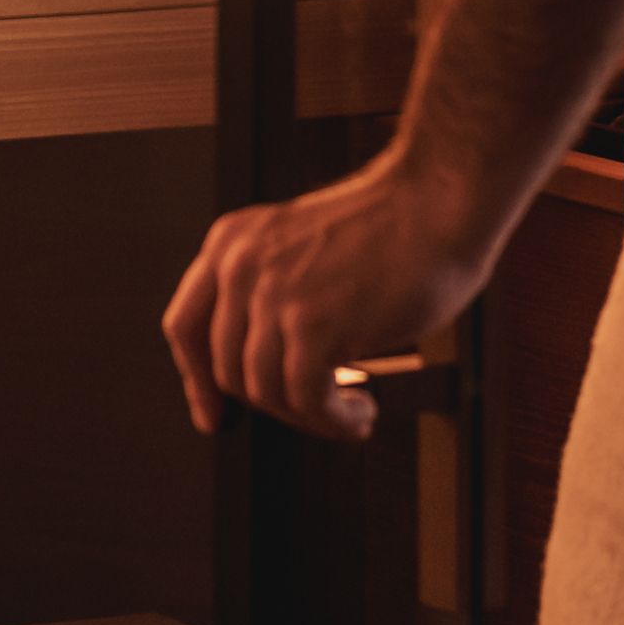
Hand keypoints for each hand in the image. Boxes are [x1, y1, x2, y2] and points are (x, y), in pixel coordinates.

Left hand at [162, 152, 489, 441]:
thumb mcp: (298, 246)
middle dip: (272, 402)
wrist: (438, 204)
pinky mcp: (314, 326)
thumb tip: (259, 365)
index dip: (195, 380)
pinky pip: (305, 401)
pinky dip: (332, 421)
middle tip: (314, 407)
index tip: (210, 412)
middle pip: (227, 369)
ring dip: (308, 417)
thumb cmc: (391, 225)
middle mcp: (242, 266)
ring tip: (346, 412)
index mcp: (232, 242)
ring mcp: (275, 296)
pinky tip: (358, 412)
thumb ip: (268, 290)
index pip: (184, 325)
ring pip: (264, 392)